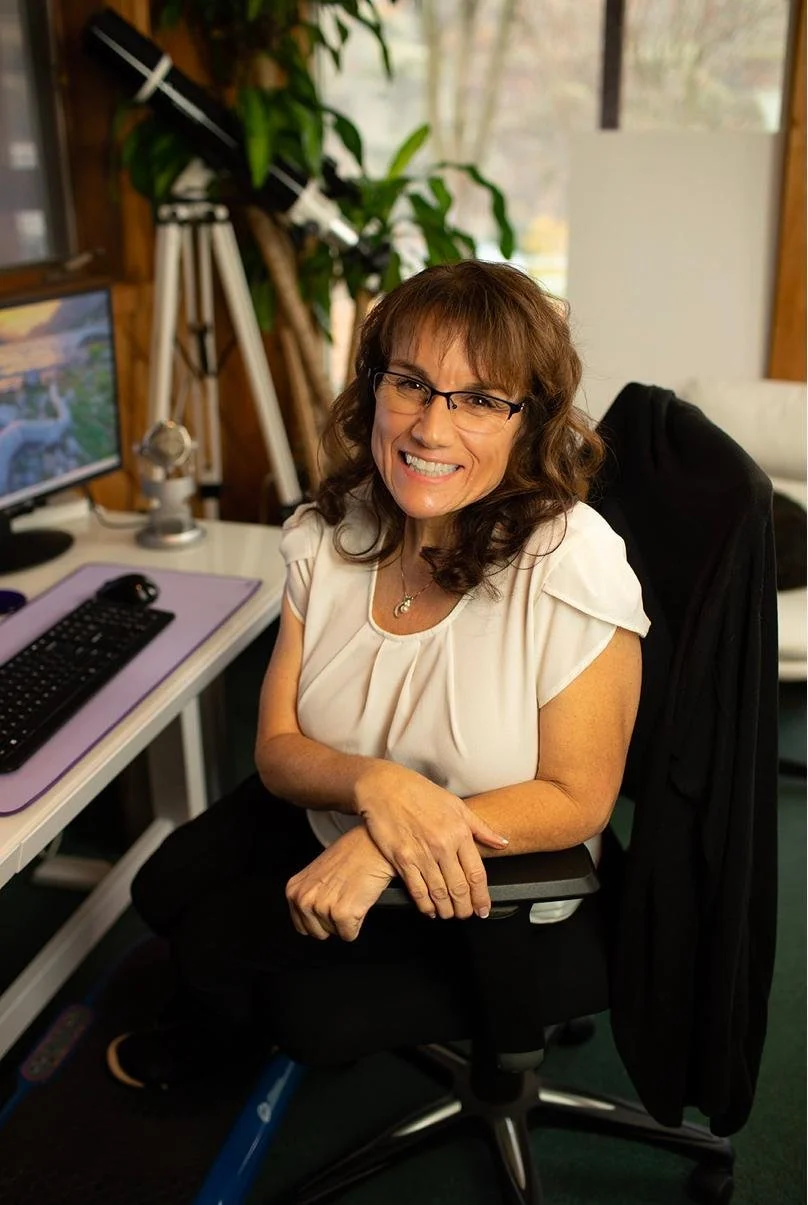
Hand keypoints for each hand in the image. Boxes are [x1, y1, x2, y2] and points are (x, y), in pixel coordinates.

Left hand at [286, 826, 394, 941]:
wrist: (372, 846)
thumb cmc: (352, 854)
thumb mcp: (318, 873)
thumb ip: (310, 894)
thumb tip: (312, 914)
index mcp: (294, 890)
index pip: (302, 925)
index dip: (319, 919)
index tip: (329, 906)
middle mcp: (304, 899)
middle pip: (317, 932)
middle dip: (332, 921)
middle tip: (342, 899)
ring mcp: (322, 906)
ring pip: (334, 933)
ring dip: (346, 919)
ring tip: (351, 895)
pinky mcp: (342, 914)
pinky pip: (349, 935)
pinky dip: (358, 923)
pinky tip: (358, 902)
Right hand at [355, 763, 507, 920]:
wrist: (385, 788)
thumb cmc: (420, 793)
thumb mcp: (456, 805)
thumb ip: (480, 828)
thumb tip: (502, 843)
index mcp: (459, 832)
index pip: (476, 874)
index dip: (482, 897)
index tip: (483, 908)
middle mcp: (442, 846)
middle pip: (459, 888)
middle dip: (465, 908)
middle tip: (466, 915)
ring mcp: (421, 854)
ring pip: (439, 893)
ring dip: (447, 910)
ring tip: (450, 914)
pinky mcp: (401, 859)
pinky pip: (417, 890)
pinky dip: (425, 905)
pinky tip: (429, 909)